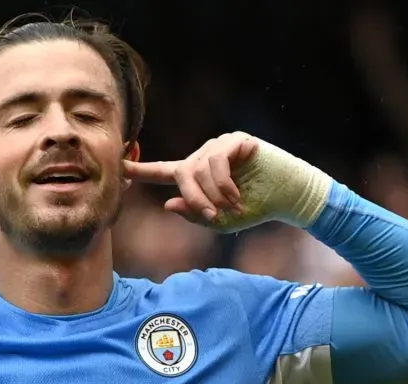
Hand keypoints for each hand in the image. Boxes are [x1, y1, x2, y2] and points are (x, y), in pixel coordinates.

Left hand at [124, 132, 330, 231]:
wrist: (289, 197)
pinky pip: (217, 161)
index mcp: (196, 174)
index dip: (140, 170)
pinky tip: (237, 195)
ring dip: (213, 194)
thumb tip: (168, 204)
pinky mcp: (236, 141)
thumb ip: (195, 213)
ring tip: (231, 206)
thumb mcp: (222, 219)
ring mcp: (219, 146)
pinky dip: (225, 183)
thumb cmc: (257, 208)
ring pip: (198, 168)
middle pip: (181, 173)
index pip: (162, 171)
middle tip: (211, 216)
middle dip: (193, 198)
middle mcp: (204, 156)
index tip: (118, 166)